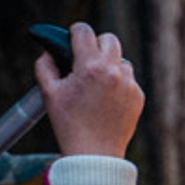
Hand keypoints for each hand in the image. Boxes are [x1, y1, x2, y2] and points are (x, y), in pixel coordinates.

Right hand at [39, 23, 144, 158]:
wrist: (94, 153)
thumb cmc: (68, 124)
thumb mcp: (49, 94)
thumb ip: (45, 66)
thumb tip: (48, 51)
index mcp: (90, 67)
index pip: (84, 32)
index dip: (75, 31)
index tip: (72, 36)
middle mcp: (113, 71)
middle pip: (109, 39)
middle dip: (96, 44)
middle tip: (85, 58)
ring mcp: (129, 83)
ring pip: (121, 60)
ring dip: (109, 65)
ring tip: (95, 84)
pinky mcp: (138, 96)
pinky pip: (128, 80)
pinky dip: (117, 83)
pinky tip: (105, 100)